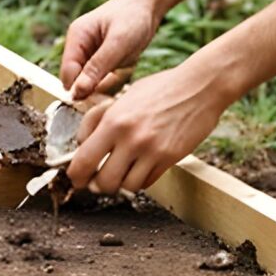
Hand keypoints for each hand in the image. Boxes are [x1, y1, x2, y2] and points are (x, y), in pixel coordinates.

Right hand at [60, 0, 157, 105]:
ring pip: (90, 83)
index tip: (98, 100)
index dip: (79, 89)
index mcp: (76, 37)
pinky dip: (112, 82)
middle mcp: (79, 46)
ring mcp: (90, 53)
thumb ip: (97, 67)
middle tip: (116, 86)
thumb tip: (77, 92)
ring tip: (123, 76)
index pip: (67, 74)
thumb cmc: (133, 17)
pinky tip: (125, 74)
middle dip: (93, 89)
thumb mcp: (118, 43)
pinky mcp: (101, 59)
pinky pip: (101, 80)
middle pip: (77, 80)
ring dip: (105, 86)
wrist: (149, 5)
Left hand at [65, 63, 230, 194]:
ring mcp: (151, 151)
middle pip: (103, 182)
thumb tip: (81, 143)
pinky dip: (140, 180)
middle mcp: (130, 139)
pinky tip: (140, 168)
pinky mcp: (169, 159)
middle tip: (97, 181)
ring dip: (120, 184)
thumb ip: (98, 120)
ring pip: (126, 187)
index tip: (76, 178)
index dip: (75, 175)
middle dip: (96, 185)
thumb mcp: (121, 98)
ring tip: (120, 173)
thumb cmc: (160, 89)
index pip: (84, 160)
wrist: (199, 88)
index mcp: (114, 121)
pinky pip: (147, 182)